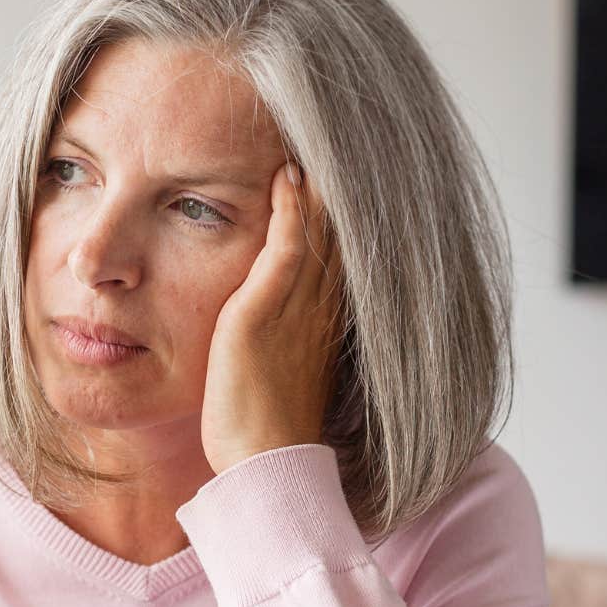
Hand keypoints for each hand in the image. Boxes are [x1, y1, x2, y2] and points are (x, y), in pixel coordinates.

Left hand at [199, 160, 342, 474]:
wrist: (264, 466)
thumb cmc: (265, 432)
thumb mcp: (284, 377)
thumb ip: (287, 345)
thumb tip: (278, 335)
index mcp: (326, 323)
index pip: (342, 255)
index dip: (344, 215)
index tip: (343, 176)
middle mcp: (321, 310)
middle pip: (340, 234)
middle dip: (339, 190)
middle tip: (338, 140)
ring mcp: (296, 310)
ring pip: (319, 232)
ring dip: (318, 187)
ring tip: (313, 140)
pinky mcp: (262, 314)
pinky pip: (286, 248)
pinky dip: (289, 209)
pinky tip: (289, 176)